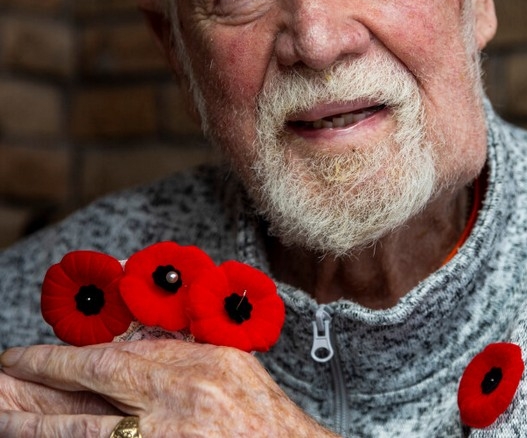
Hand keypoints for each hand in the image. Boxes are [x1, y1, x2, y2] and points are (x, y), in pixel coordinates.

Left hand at [0, 341, 337, 436]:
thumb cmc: (263, 414)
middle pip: (85, 398)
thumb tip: (131, 336)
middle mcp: (173, 408)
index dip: (56, 359)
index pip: (108, 360)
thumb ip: (178, 347)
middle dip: (32, 390)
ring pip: (82, 435)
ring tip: (0, 417)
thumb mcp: (228, 362)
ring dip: (34, 427)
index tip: (23, 356)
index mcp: (192, 370)